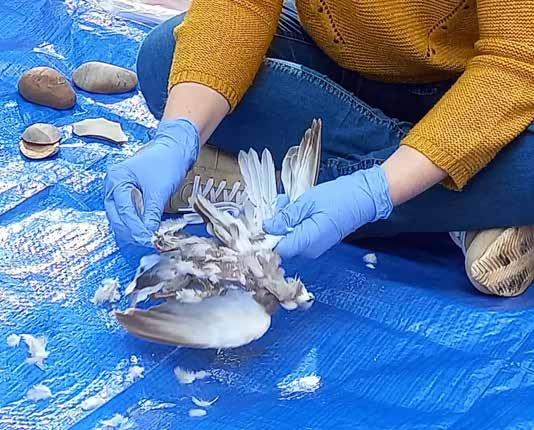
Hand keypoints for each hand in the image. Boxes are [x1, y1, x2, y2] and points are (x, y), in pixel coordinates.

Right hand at [104, 118, 199, 246]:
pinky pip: (128, 214)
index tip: (146, 240)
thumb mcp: (159, 190)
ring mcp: (118, 191)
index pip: (123, 211)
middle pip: (117, 217)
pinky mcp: (127, 196)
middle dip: (132, 232)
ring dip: (133, 229)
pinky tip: (147, 230)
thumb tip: (149, 234)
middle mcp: (112, 186)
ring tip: (149, 238)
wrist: (174, 149)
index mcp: (116, 180)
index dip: (135, 229)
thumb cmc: (166, 162)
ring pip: (121, 218)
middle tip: (148, 242)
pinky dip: (137, 223)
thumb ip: (152, 213)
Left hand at [263, 165, 392, 257]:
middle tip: (278, 204)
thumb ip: (286, 217)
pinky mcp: (317, 239)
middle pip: (281, 243)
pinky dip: (294, 221)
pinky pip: (299, 234)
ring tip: (287, 200)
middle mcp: (309, 249)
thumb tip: (268, 228)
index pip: (277, 250)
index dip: (265, 238)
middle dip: (275, 225)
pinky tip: (295, 206)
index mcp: (306, 242)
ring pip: (289, 237)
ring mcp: (314, 246)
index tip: (260, 223)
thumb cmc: (338, 198)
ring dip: (284, 220)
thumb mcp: (306, 203)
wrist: (363, 197)